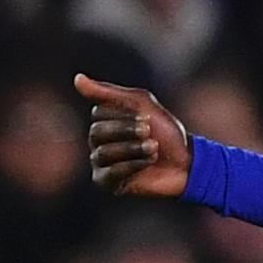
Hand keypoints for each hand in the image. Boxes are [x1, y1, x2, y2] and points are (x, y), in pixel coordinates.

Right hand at [75, 75, 191, 196]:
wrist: (186, 162)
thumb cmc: (165, 132)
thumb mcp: (141, 103)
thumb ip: (108, 93)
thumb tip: (77, 79)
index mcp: (104, 121)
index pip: (98, 113)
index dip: (124, 114)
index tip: (146, 116)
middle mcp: (97, 142)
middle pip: (96, 132)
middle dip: (126, 131)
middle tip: (149, 132)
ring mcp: (100, 163)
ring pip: (103, 153)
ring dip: (133, 148)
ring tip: (154, 147)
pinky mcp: (107, 183)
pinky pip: (110, 173)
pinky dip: (133, 165)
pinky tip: (150, 161)